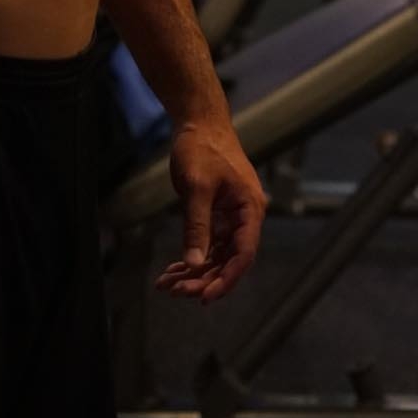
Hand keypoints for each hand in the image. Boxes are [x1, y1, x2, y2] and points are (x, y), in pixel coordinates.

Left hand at [154, 119, 266, 304]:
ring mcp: (231, 216)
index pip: (244, 254)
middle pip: (228, 259)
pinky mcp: (217, 214)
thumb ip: (197, 226)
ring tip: (167, 285)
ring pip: (216, 255)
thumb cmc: (202, 147)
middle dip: (203, 278)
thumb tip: (194, 263)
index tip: (205, 296)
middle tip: (176, 291)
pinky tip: (172, 270)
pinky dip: (191, 257)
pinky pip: (207, 243)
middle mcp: (245, 216)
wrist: (198, 121)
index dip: (227, 279)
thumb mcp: (197, 187)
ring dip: (194, 272)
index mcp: (250, 209)